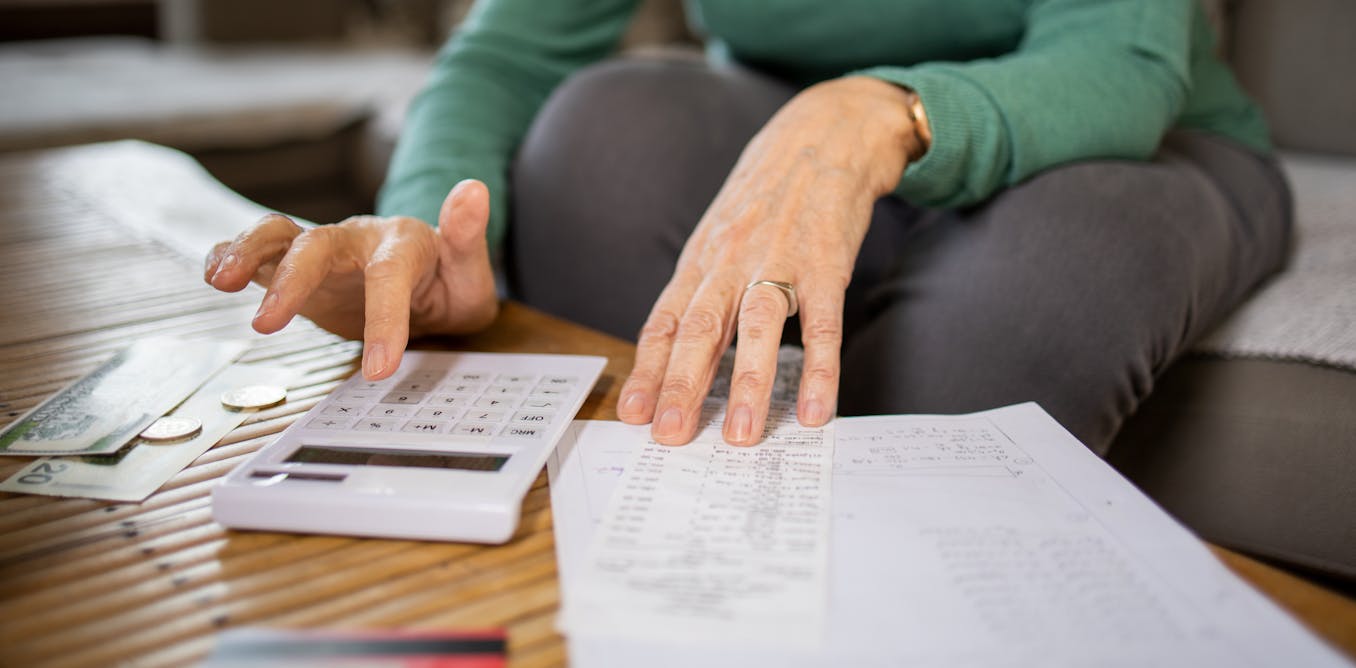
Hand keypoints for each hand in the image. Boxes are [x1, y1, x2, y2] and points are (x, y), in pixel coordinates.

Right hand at [203, 179, 498, 379]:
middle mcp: (356, 239)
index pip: (389, 276)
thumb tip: (474, 188)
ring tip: (222, 281)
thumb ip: (468, 237)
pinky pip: (261, 252)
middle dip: (291, 280)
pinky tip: (214, 273)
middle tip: (266, 325)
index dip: (383, 319)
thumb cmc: (448, 283)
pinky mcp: (297, 267)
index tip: (379, 368)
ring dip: (247, 253)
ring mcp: (324, 250)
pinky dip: (232, 255)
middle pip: (318, 245)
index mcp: (403, 243)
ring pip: (279, 236)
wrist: (428, 285)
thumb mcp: (472, 272)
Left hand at [615, 76, 919, 445]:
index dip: (648, 369)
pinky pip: (823, 324)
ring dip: (747, 383)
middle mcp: (732, 262)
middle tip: (669, 434)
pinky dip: (818, 368)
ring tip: (739, 435)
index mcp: (701, 260)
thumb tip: (677, 351)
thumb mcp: (720, 234)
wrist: (823, 136)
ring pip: (757, 327)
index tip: (632, 413)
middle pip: (700, 328)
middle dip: (682, 385)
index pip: (665, 321)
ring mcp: (781, 261)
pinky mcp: (829, 264)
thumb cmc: (766, 196)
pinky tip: (814, 409)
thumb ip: (702, 288)